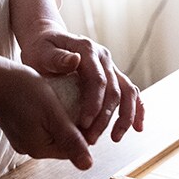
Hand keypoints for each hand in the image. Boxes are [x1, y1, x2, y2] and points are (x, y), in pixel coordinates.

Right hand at [0, 59, 92, 169]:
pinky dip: (49, 114)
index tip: (90, 109)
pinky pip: (40, 125)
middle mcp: (28, 148)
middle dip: (74, 125)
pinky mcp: (16, 126)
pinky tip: (51, 99)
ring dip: (62, 118)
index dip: (86, 131)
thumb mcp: (52, 113)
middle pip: (62, 141)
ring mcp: (21, 138)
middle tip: (80, 101)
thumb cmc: (22, 89)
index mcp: (38, 150)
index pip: (74, 149)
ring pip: (52, 131)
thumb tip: (88, 166)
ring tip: (67, 98)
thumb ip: (71, 140)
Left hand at [19, 24, 144, 144]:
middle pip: (114, 90)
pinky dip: (137, 110)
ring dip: (125, 118)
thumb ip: (57, 58)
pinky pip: (131, 93)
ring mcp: (111, 67)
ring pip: (128, 92)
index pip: (98, 80)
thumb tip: (74, 61)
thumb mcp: (42, 51)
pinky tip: (137, 128)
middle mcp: (104, 58)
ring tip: (115, 138)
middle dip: (105, 118)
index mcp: (88, 51)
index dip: (94, 104)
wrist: (47, 40)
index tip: (84, 124)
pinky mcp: (114, 77)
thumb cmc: (41, 49)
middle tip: (91, 139)